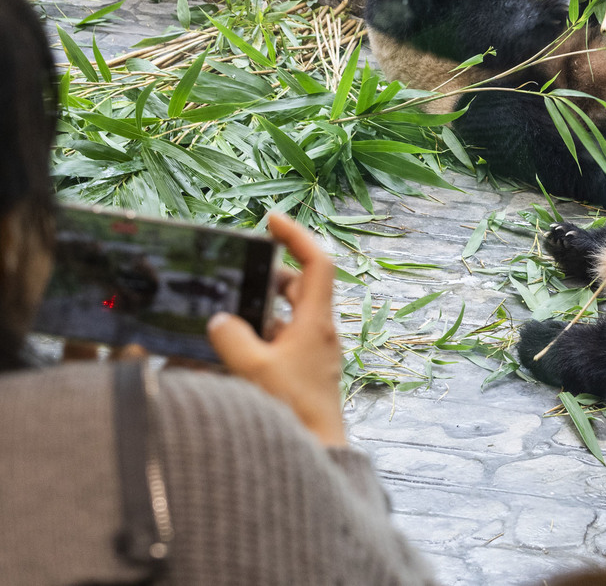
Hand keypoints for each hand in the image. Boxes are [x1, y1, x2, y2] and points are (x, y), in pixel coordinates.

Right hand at [208, 213, 346, 447]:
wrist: (317, 452)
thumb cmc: (293, 412)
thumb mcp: (253, 371)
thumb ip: (231, 340)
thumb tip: (220, 321)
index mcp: (316, 322)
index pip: (317, 263)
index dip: (296, 236)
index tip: (271, 220)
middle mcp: (319, 332)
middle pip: (300, 286)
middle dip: (270, 273)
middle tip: (241, 270)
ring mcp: (313, 352)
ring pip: (288, 315)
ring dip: (261, 307)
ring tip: (228, 309)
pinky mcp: (303, 371)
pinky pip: (282, 341)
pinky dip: (260, 336)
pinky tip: (231, 347)